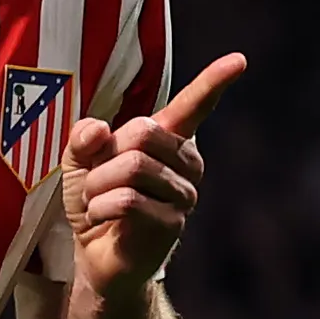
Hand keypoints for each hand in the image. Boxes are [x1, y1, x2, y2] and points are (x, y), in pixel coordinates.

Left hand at [68, 51, 249, 294]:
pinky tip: (101, 219)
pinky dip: (100, 206)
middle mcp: (186, 164)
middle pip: (144, 132)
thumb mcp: (80, 162)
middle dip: (105, 155)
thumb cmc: (96, 202)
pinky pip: (128, 200)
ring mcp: (183, 195)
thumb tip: (97, 129)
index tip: (239, 60)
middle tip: (97, 179)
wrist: (97, 258)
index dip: (214, 82)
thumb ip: (84, 138)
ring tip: (96, 202)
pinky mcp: (171, 224)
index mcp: (169, 141)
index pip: (194, 107)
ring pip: (133, 167)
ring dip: (98, 185)